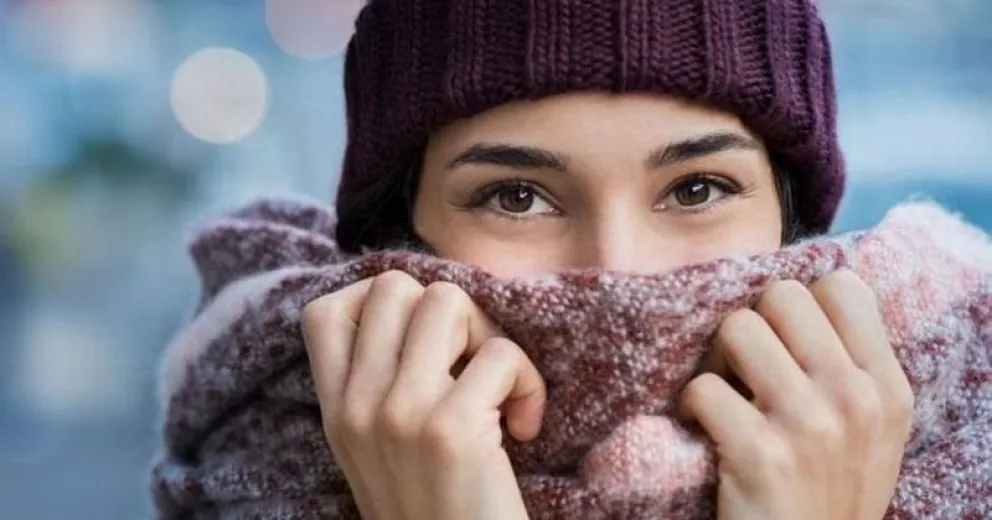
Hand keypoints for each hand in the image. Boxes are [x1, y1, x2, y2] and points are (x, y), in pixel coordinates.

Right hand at [301, 271, 545, 519]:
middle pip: (396, 287)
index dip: (379, 302)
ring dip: (490, 337)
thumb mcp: (379, 451)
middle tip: (471, 364)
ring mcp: (399, 413)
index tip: (423, 342)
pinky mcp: (450, 429)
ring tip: (500, 390)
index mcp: (336, 411)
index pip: (325, 311)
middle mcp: (357, 406)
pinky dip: (529, 384)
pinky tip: (525, 429)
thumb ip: (379, 388)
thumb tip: (425, 309)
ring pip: (448, 301)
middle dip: (450, 313)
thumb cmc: (435, 512)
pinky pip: (501, 354)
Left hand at [680, 270, 913, 519]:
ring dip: (718, 360)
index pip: (841, 285)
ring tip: (726, 394)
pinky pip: (703, 387)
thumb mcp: (872, 430)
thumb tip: (796, 299)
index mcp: (886, 386)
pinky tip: (706, 428)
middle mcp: (854, 397)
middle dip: (753, 324)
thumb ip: (851, 367)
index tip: (787, 340)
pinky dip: (692, 405)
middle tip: (746, 366)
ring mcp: (808, 424)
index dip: (801, 305)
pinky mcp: (759, 453)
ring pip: (736, 328)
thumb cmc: (830, 490)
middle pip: (781, 296)